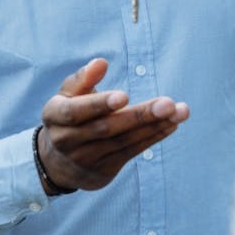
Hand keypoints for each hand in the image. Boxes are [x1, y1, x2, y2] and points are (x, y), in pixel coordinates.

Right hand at [37, 58, 188, 192]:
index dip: (99, 104)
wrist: (57, 162)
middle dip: (140, 116)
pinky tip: (171, 124)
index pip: (76, 112)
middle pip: (107, 128)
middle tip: (167, 104)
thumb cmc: (68, 115)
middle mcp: (67, 141)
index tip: (124, 96)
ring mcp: (86, 159)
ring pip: (123, 142)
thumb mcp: (67, 94)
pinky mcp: (103, 171)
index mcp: (54, 116)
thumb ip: (84, 78)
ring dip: (154, 126)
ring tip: (179, 111)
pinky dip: (153, 138)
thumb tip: (101, 63)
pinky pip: (132, 152)